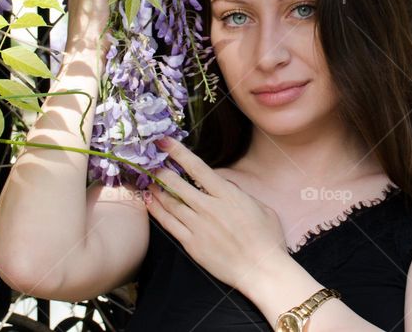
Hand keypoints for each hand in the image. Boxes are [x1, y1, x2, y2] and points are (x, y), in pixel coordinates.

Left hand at [145, 138, 290, 291]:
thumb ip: (239, 193)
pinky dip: (157, 211)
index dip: (179, 153)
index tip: (165, 141)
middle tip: (148, 160)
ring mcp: (199, 227)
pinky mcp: (192, 244)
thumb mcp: (260, 207)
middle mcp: (210, 208)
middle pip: (177, 184)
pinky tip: (149, 202)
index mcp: (228, 195)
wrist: (261, 270)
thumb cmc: (267, 239)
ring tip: (144, 179)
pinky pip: (169, 224)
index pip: (197, 168)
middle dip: (161, 170)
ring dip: (155, 189)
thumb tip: (223, 184)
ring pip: (169, 203)